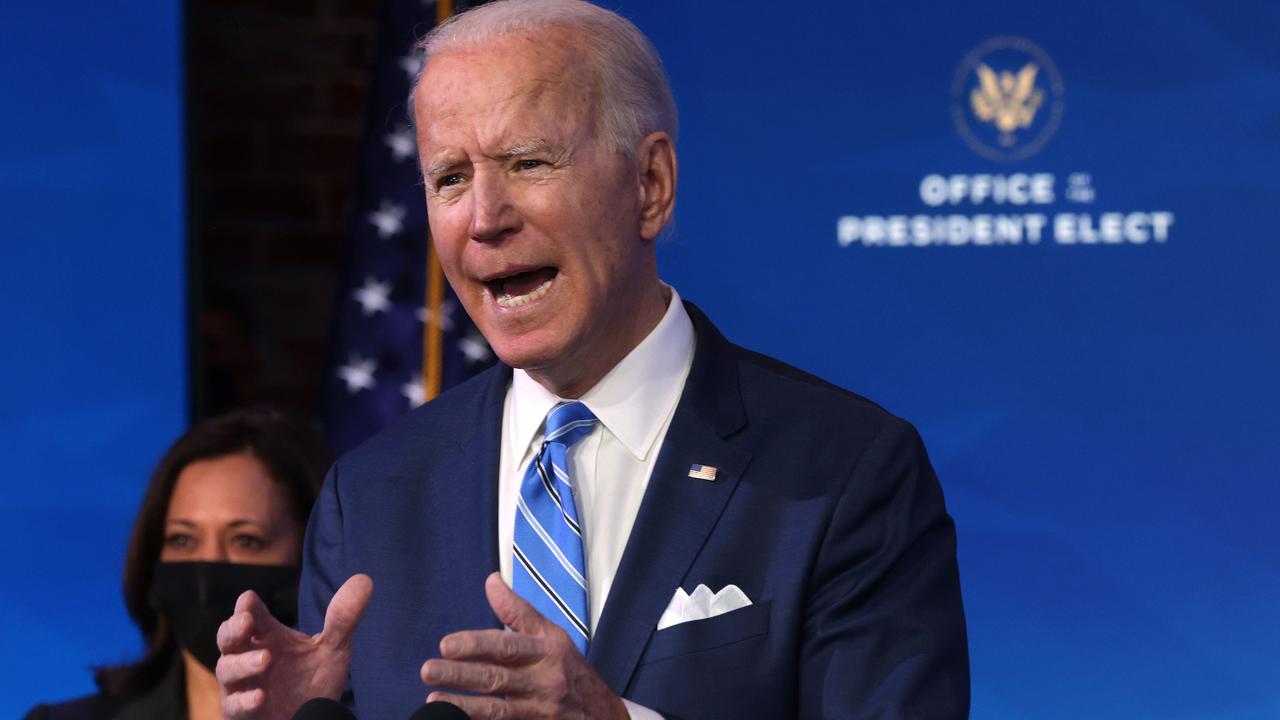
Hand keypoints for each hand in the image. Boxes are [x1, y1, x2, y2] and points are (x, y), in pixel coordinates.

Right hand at [217, 574, 372, 719]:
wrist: (313, 719)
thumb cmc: (315, 682)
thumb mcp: (334, 649)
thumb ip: (343, 618)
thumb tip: (364, 580)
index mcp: (268, 636)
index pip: (252, 615)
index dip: (247, 607)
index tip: (249, 599)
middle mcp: (250, 657)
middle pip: (228, 638)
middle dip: (232, 628)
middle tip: (246, 621)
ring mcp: (243, 686)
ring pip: (227, 670)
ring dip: (243, 664)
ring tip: (265, 660)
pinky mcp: (243, 714)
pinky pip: (235, 706)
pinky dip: (245, 701)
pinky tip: (260, 697)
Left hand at [421, 573, 627, 719]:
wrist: (603, 717)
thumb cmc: (571, 670)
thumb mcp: (552, 635)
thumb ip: (518, 611)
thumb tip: (491, 581)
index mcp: (546, 650)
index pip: (507, 646)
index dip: (476, 645)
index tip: (446, 644)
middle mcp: (543, 681)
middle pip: (497, 678)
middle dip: (460, 675)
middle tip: (428, 669)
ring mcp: (539, 712)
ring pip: (497, 710)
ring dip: (462, 706)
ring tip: (433, 701)